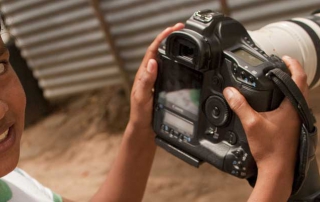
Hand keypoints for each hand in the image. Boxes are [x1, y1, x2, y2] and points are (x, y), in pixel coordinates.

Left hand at [129, 23, 184, 132]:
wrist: (144, 129)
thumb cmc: (141, 114)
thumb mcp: (143, 97)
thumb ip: (147, 81)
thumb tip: (153, 62)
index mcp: (144, 74)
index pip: (153, 51)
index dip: (162, 38)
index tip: (173, 29)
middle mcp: (149, 74)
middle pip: (159, 51)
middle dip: (169, 38)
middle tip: (182, 29)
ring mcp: (155, 80)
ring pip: (164, 60)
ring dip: (172, 48)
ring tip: (183, 39)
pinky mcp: (161, 86)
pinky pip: (169, 70)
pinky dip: (175, 62)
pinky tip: (183, 62)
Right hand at [223, 56, 307, 200]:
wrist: (278, 169)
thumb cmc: (271, 149)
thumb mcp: (251, 124)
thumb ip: (240, 105)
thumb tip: (230, 91)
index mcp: (293, 106)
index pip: (299, 78)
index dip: (292, 64)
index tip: (284, 57)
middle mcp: (298, 111)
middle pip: (299, 84)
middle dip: (290, 72)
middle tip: (277, 65)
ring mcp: (296, 118)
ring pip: (296, 95)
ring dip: (287, 84)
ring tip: (274, 79)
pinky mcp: (292, 125)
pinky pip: (291, 105)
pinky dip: (284, 96)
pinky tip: (272, 100)